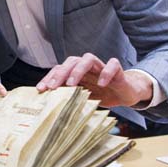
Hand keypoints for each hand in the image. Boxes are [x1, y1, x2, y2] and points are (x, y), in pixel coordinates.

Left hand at [36, 53, 152, 106]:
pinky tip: (101, 84)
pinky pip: (113, 64)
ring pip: (88, 58)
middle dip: (61, 73)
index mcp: (77, 72)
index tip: (41, 89)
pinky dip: (106, 72)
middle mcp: (87, 67)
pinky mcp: (118, 70)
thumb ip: (70, 98)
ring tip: (72, 84)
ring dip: (78, 70)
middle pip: (71, 61)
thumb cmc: (102, 94)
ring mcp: (102, 67)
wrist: (126, 93)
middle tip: (53, 87)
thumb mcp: (83, 98)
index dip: (49, 78)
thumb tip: (51, 108)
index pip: (60, 69)